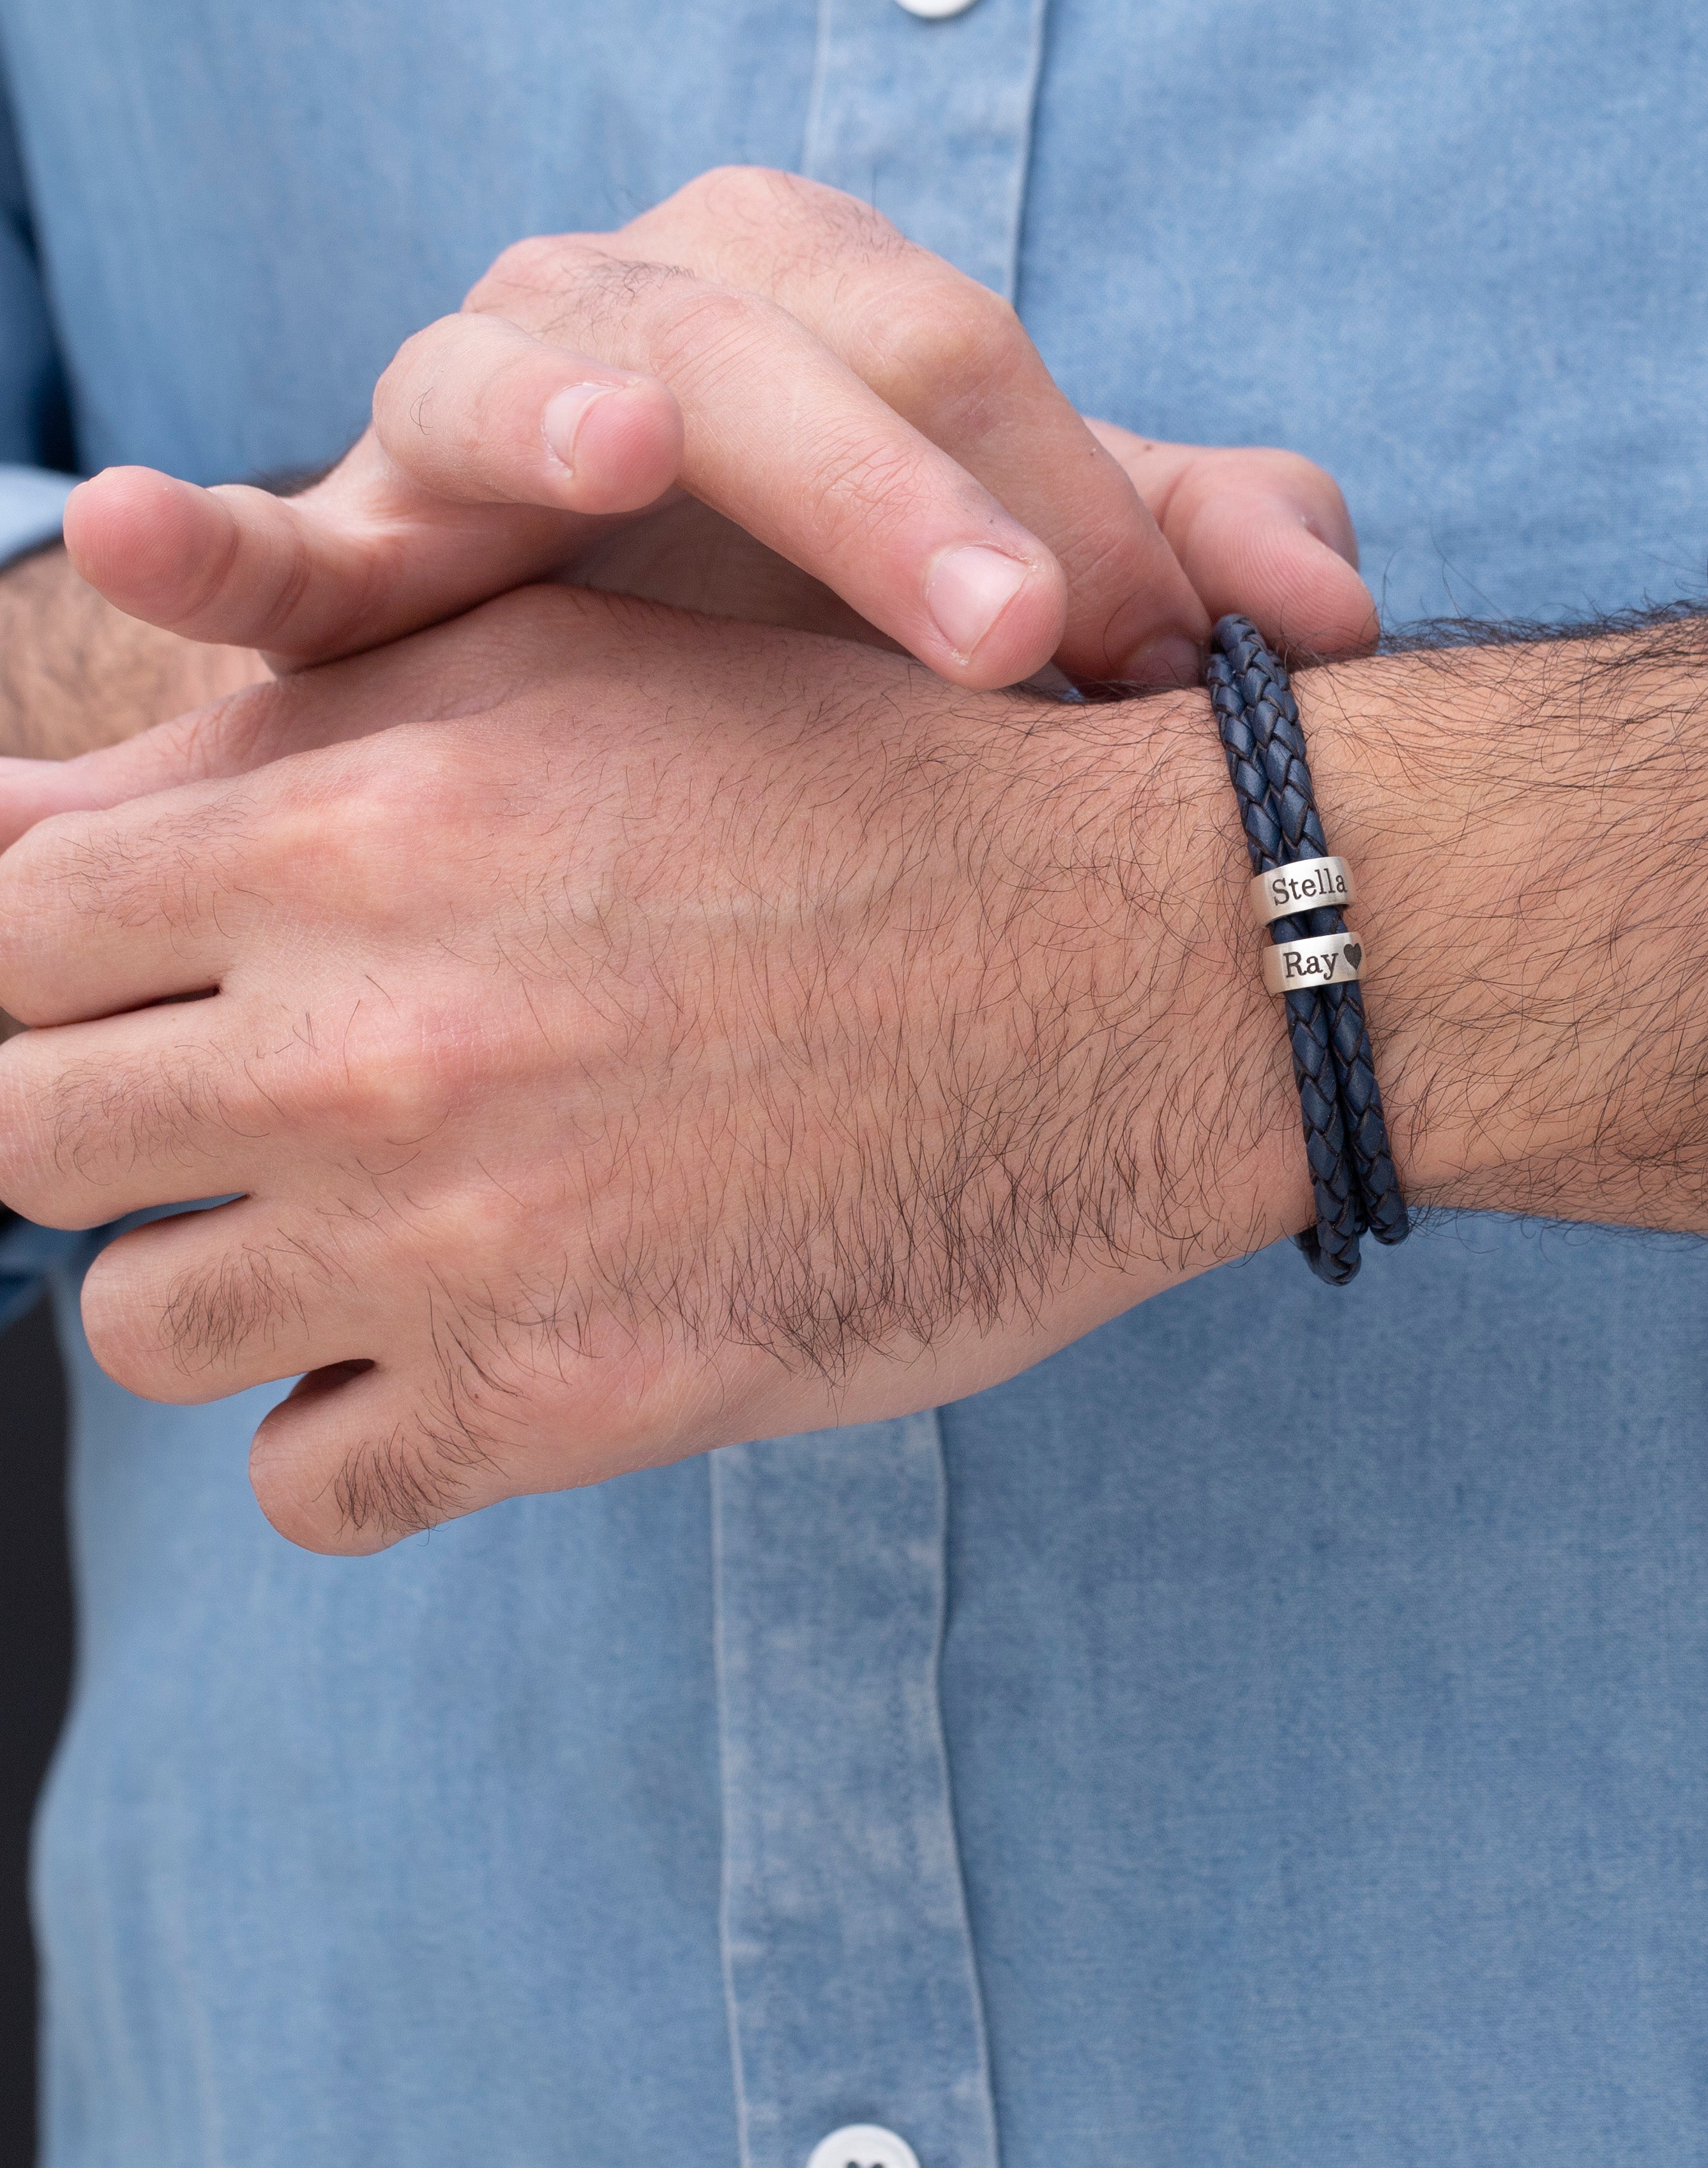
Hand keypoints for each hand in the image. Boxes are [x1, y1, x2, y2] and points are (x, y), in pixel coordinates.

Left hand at [0, 585, 1305, 1550]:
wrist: (1136, 965)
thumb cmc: (872, 790)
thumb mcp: (575, 680)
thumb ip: (281, 728)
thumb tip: (16, 821)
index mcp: (355, 828)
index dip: (50, 973)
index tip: (135, 998)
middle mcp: (370, 1038)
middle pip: (26, 1135)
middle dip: (111, 1118)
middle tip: (251, 1107)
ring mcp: (460, 1241)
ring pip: (147, 1321)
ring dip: (237, 1272)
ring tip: (388, 1219)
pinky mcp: (568, 1404)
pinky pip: (307, 1487)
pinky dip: (352, 1428)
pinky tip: (460, 1342)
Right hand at [55, 166, 1375, 689]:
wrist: (675, 698)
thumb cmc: (879, 624)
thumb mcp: (1053, 581)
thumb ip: (1194, 558)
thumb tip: (1336, 614)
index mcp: (813, 301)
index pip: (946, 349)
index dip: (1062, 492)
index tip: (1153, 660)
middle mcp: (634, 324)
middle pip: (748, 339)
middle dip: (883, 481)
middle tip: (1016, 629)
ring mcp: (468, 429)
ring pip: (498, 377)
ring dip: (554, 417)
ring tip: (617, 462)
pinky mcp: (348, 564)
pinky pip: (267, 541)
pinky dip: (200, 541)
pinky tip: (140, 537)